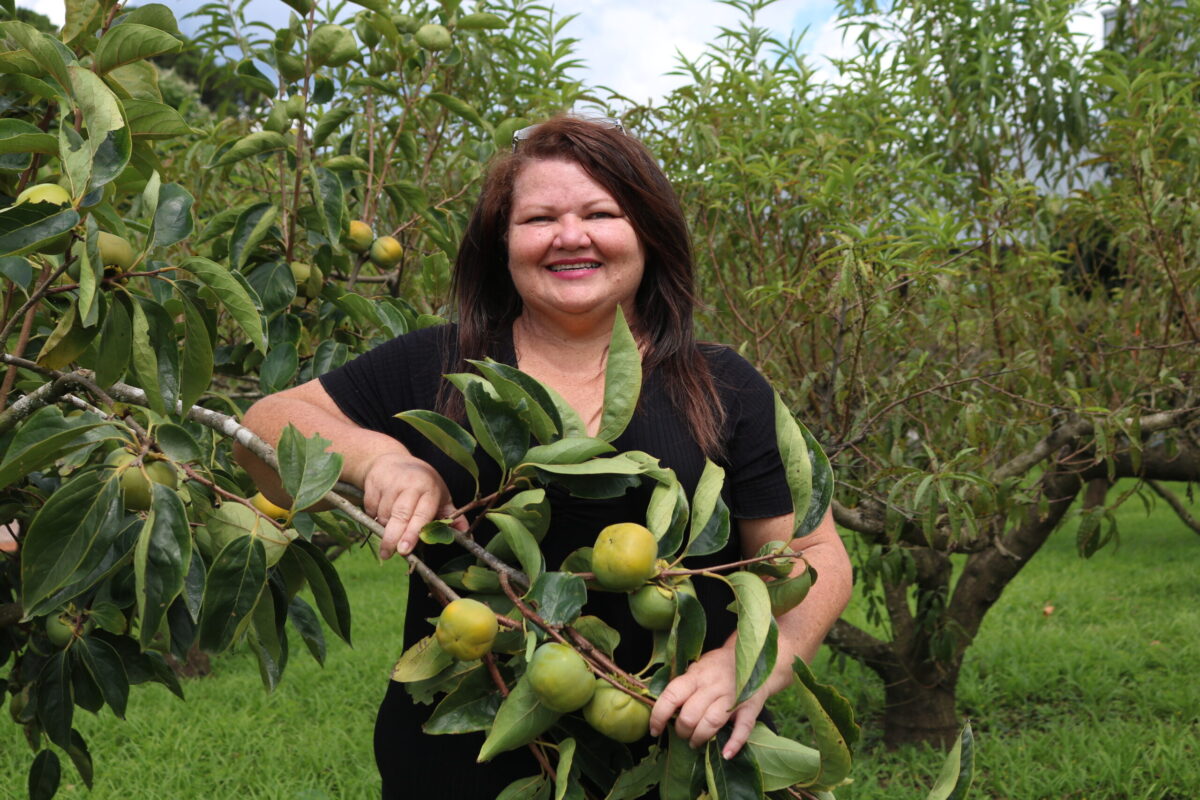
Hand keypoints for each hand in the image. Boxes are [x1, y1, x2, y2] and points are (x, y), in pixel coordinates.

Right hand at [362, 452, 466, 558]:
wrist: (392, 460)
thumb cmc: (422, 482)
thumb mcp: (440, 495)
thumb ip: (451, 516)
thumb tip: (468, 536)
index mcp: (429, 489)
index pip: (421, 515)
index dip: (413, 533)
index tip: (405, 550)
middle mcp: (409, 484)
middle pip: (399, 516)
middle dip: (393, 537)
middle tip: (388, 554)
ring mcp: (389, 484)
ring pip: (383, 515)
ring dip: (384, 528)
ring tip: (390, 530)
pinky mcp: (372, 484)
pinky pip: (371, 510)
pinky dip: (374, 518)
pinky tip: (381, 514)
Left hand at [648, 646, 768, 758]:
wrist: (755, 658)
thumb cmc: (718, 667)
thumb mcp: (697, 668)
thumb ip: (683, 685)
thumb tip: (661, 706)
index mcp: (696, 676)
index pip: (672, 696)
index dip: (659, 715)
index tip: (655, 729)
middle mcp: (713, 686)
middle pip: (691, 714)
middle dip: (682, 730)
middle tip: (682, 734)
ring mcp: (733, 696)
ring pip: (712, 722)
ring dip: (700, 737)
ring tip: (695, 742)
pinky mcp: (750, 707)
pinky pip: (743, 728)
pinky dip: (734, 743)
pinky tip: (726, 754)